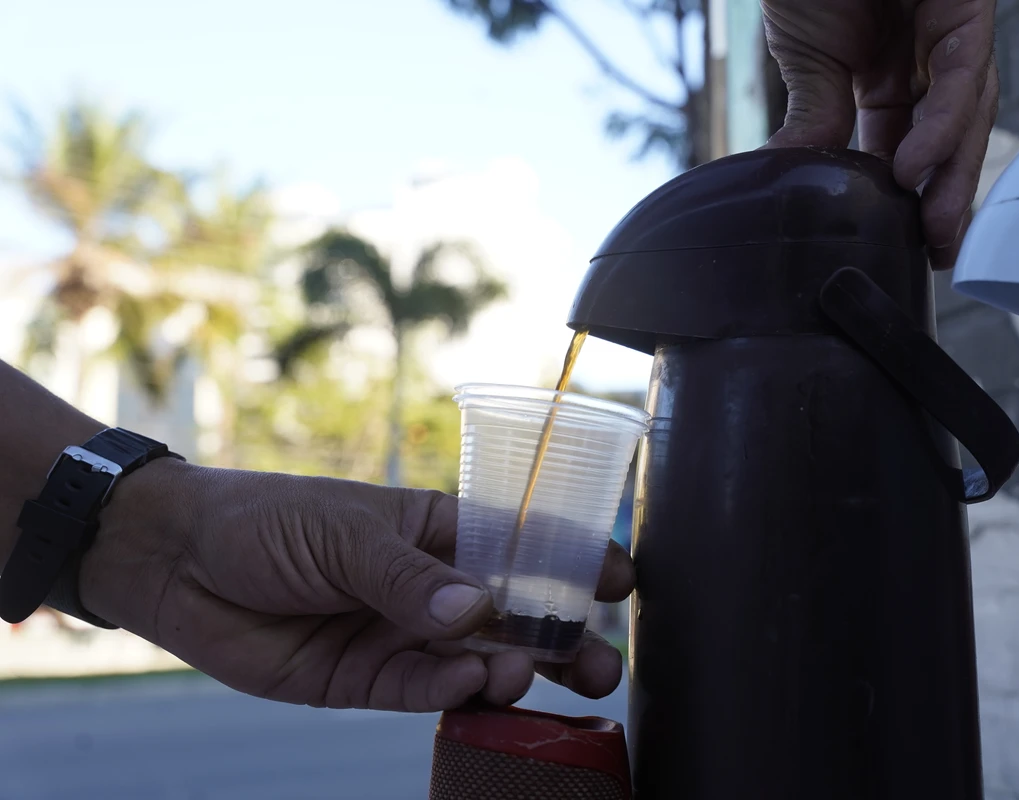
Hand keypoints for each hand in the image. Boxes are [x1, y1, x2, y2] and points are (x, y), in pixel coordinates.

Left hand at [77, 459, 632, 711]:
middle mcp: (431, 586)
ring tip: (530, 674)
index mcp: (438, 530)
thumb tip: (478, 611)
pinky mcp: (368, 680)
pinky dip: (454, 690)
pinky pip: (425, 691)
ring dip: (514, 671)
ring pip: (478, 661)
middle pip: (513, 616)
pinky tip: (474, 683)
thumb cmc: (266, 519)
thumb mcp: (346, 531)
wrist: (177, 563)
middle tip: (600, 664)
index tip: (619, 582)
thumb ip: (411, 575)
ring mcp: (403, 635)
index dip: (573, 562)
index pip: (520, 545)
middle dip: (560, 640)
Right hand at [761, 0, 998, 268]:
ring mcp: (951, 27)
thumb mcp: (804, 56)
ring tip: (929, 227)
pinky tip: (913, 163)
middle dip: (941, 196)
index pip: (905, 140)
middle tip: (930, 254)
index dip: (905, 193)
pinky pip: (963, 69)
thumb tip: (796, 177)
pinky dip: (941, 120)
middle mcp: (928, 53)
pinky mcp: (967, 3)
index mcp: (890, 69)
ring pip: (968, 111)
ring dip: (949, 173)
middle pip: (948, 135)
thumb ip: (815, 116)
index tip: (899, 242)